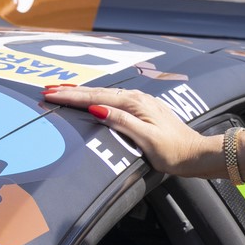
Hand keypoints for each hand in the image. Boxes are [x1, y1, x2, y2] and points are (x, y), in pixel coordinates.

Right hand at [44, 85, 211, 175]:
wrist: (197, 154)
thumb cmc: (174, 151)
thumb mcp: (147, 138)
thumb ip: (122, 122)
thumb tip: (96, 109)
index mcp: (135, 104)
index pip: (96, 98)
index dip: (71, 97)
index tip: (50, 94)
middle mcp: (138, 99)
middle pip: (98, 92)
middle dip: (72, 92)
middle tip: (48, 90)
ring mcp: (141, 103)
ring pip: (105, 94)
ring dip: (84, 93)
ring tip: (63, 91)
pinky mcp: (144, 110)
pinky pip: (114, 99)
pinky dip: (98, 97)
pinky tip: (92, 99)